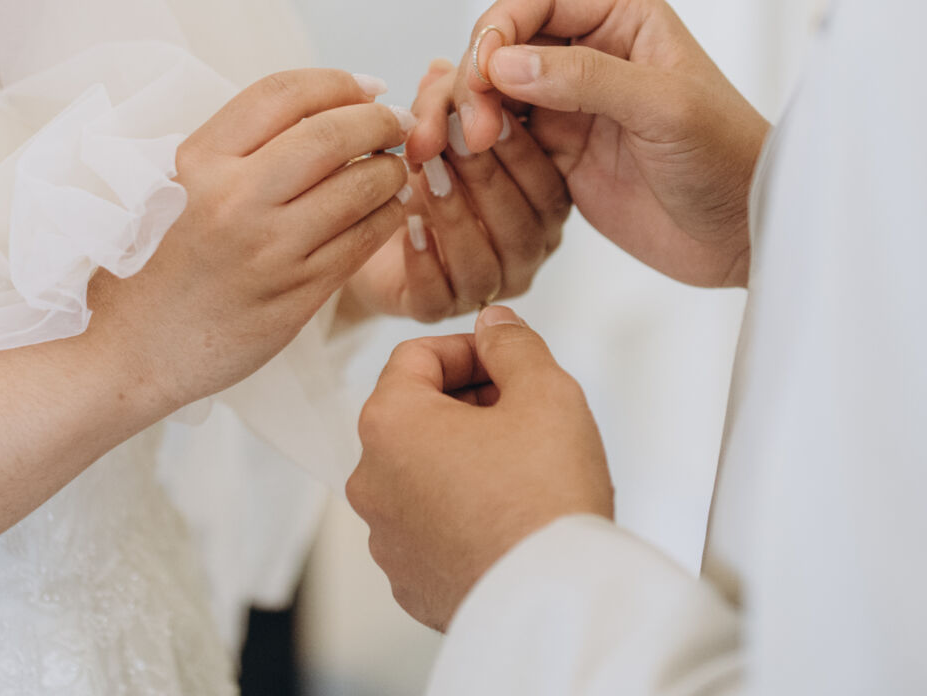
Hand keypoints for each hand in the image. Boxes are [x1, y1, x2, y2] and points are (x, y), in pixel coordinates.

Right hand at [83, 69, 411, 419]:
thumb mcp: (178, 184)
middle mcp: (235, 199)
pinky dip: (387, 216)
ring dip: (391, 169)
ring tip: (395, 167)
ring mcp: (270, 250)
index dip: (338, 82)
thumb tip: (328, 108)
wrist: (128, 349)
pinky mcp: (296, 296)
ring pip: (361, 187)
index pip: (284, 94)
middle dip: (380, 120)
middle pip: (333, 134)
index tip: (367, 88)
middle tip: (398, 122)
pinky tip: (387, 209)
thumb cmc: (157, 260)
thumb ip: (241, 147)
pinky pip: (363, 241)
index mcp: (199, 161)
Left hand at [343, 59, 572, 320]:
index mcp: (540, 208)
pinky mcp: (435, 310)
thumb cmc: (418, 165)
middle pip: (522, 226)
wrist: (362, 217)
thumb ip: (450, 99)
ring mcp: (484, 287)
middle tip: (453, 137)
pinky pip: (439, 296)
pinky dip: (423, 259)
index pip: (548, 186)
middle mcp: (524, 252)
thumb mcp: (437, 122)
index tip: (486, 112)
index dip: (520, 149)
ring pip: (485, 263)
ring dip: (456, 213)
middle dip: (487, 176)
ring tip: (425, 174)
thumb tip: (443, 67)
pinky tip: (408, 223)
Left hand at [347, 306, 612, 629]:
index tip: (512, 364)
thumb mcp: (545, 391)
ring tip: (525, 470)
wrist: (555, 601)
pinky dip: (462, 513)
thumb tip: (492, 324)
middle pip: (416, 416)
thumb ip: (513, 343)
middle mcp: (371, 480)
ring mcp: (385, 538)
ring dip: (465, 459)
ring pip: (422, 474)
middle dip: (470, 405)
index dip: (471, 350)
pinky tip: (510, 517)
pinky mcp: (410, 582)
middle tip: (527, 415)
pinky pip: (430, 528)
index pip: (417, 356)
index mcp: (389, 424)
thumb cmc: (547, 494)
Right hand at [408, 0, 767, 287]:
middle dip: (476, 76)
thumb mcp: (665, 109)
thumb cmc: (729, 160)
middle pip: (502, 42)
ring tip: (466, 148)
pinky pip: (502, 137)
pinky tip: (469, 166)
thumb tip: (504, 63)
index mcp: (622, 17)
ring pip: (493, 90)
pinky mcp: (559, 151)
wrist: (746, 236)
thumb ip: (587, 78)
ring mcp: (571, 102)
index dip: (497, 29)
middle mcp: (591, 50)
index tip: (481, 75)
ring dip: (469, 113)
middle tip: (473, 128)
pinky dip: (479, 147)